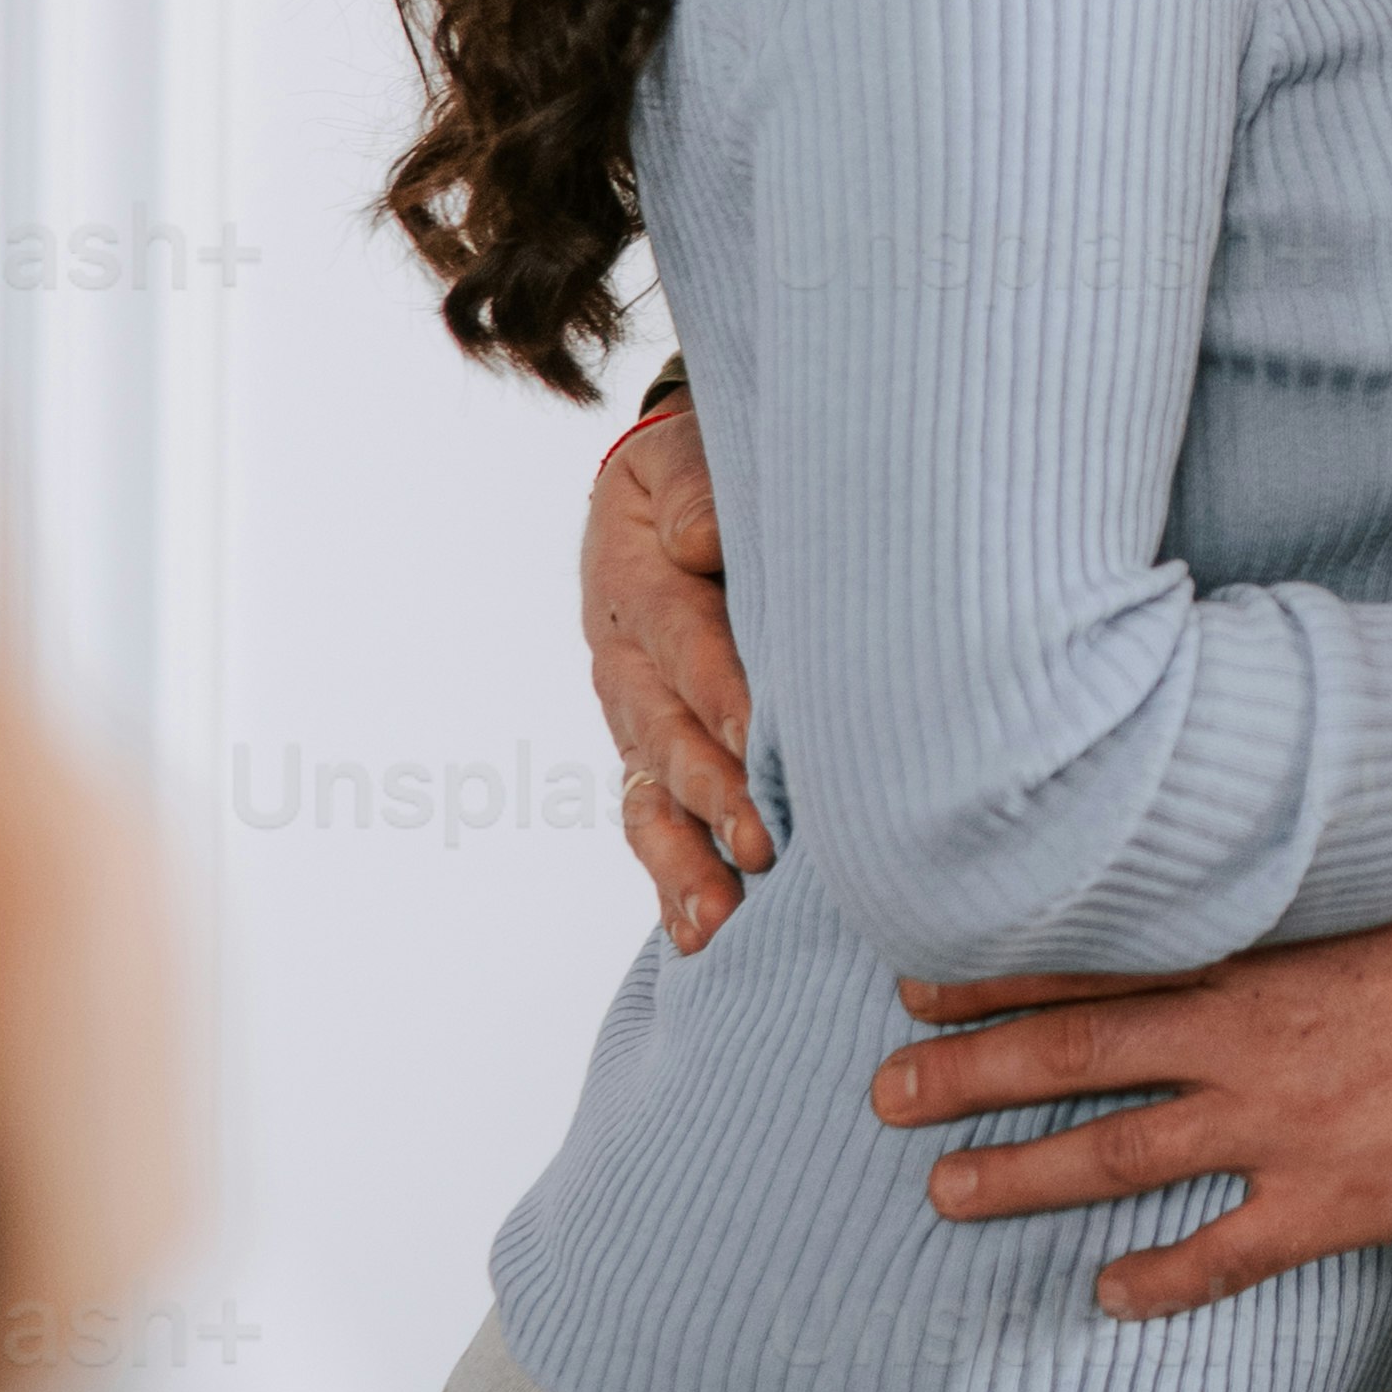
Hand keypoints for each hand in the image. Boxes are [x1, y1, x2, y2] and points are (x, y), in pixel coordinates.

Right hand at [583, 390, 767, 949]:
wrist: (660, 491)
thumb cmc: (698, 472)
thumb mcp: (685, 456)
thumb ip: (695, 492)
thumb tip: (704, 540)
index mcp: (638, 581)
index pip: (683, 640)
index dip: (721, 690)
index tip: (764, 738)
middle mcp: (626, 664)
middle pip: (666, 734)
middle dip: (714, 792)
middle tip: (763, 845)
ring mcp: (634, 719)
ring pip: (651, 797)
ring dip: (687, 859)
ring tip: (723, 919)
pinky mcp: (649, 756)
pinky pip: (652, 824)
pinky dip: (673, 881)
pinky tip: (701, 936)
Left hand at [872, 838, 1391, 1315]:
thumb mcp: (1377, 882)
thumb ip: (1298, 906)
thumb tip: (1242, 895)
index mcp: (1253, 950)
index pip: (1094, 958)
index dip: (997, 973)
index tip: (915, 981)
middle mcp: (1243, 1032)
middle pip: (1074, 1051)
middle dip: (968, 1072)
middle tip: (882, 1094)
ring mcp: (1281, 1119)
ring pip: (1120, 1149)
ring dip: (1024, 1171)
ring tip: (942, 1189)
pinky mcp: (1335, 1195)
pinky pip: (1226, 1248)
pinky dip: (1164, 1277)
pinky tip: (1110, 1296)